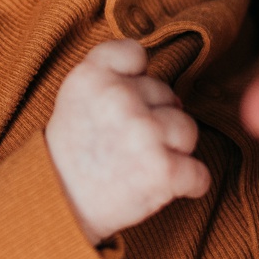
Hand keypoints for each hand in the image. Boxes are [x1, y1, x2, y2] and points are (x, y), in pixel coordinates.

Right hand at [46, 39, 210, 241]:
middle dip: (154, 120)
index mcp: (93, 75)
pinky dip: (188, 184)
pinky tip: (161, 186)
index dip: (134, 79)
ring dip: (173, 150)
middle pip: (167, 96)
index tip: (119, 104)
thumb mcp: (76, 95)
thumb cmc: (74, 150)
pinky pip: (199, 173)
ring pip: (187, 131)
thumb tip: (170, 89)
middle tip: (124, 145)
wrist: (58, 205)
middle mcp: (119, 98)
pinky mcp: (163, 171)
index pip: (136, 54)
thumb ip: (112, 71)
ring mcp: (144, 133)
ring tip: (141, 165)